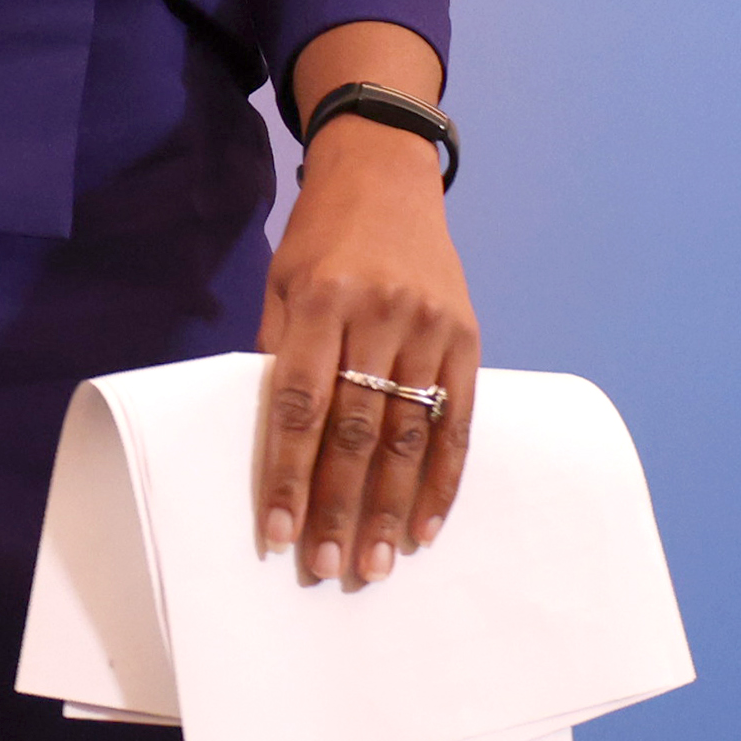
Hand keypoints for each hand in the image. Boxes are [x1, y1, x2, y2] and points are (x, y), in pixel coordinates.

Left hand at [256, 48, 476, 590]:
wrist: (387, 175)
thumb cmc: (319, 237)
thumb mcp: (281, 281)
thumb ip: (280, 353)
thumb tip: (272, 441)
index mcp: (321, 300)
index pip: (300, 405)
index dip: (288, 475)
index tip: (277, 534)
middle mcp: (380, 316)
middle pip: (357, 430)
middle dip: (340, 505)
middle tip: (329, 566)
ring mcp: (430, 329)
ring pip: (410, 435)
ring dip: (391, 506)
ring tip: (374, 562)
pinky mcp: (468, 339)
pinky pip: (458, 423)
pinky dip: (442, 480)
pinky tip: (425, 525)